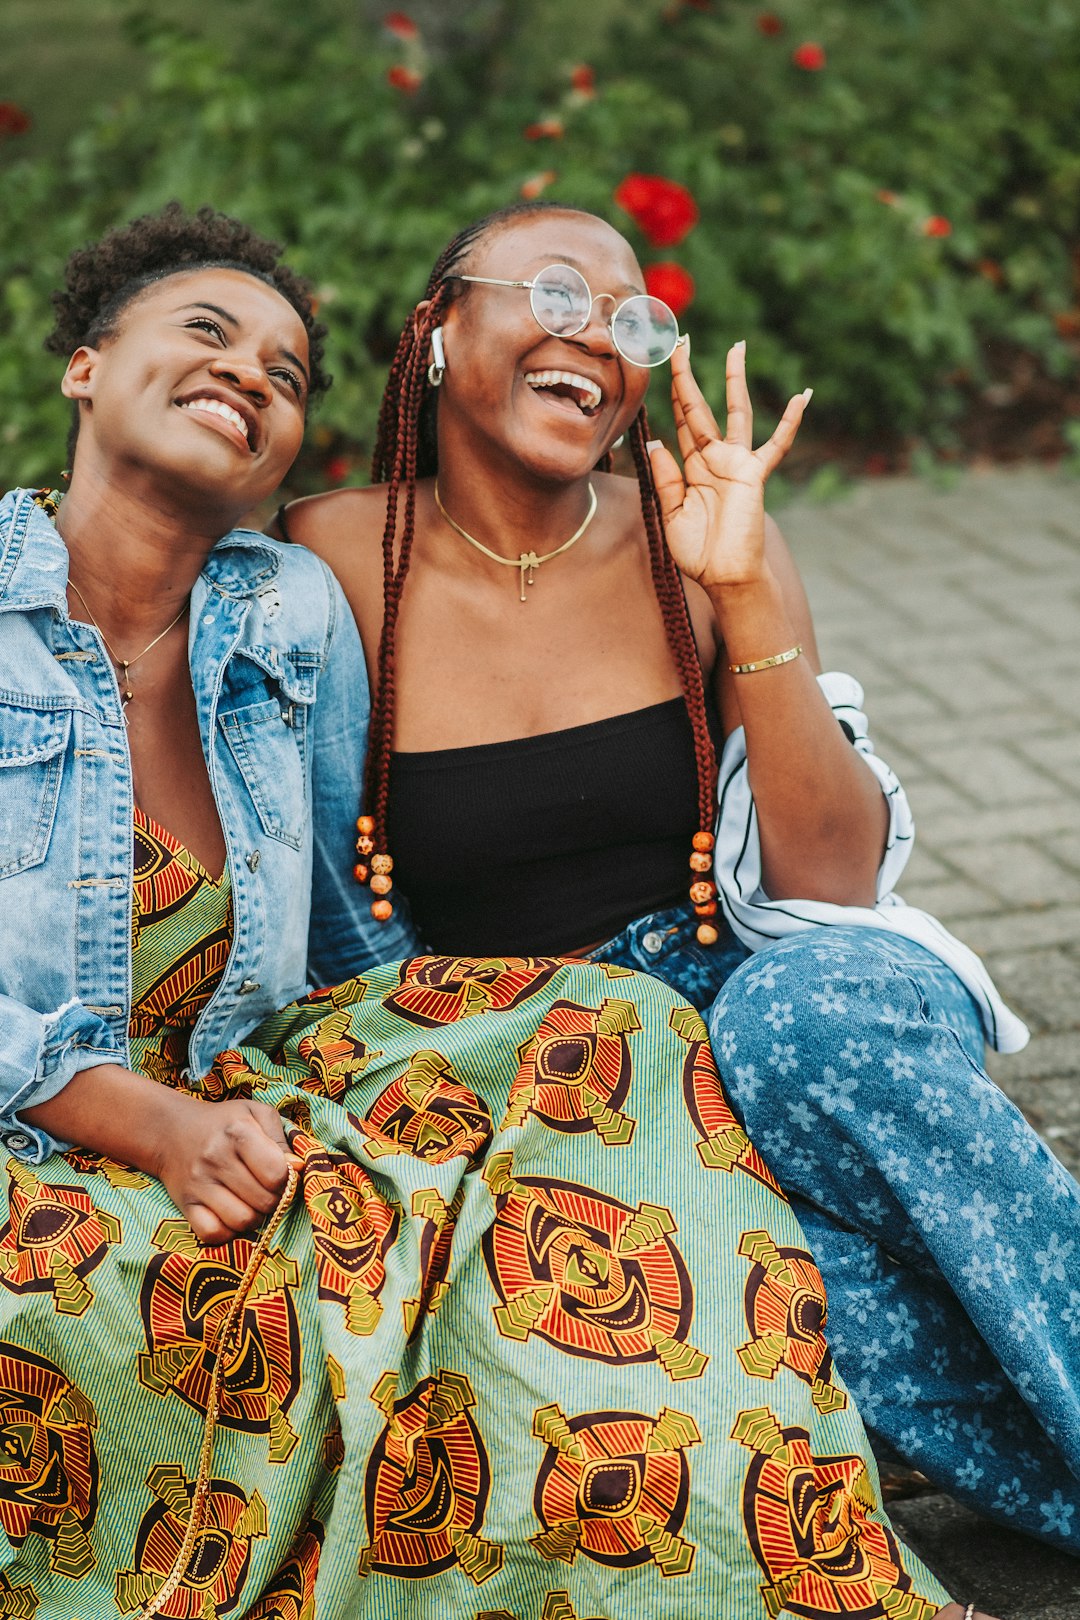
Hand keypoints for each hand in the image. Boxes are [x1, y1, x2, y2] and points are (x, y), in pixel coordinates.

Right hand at [153, 1097, 300, 1244]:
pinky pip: (213, 1234)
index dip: (287, 1179)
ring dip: (255, 1217)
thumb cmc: (223, 1122)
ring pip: (242, 1221)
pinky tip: (231, 1214)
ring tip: (251, 1202)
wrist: (170, 1130)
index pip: (276, 1173)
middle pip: (264, 1201)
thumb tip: (299, 1167)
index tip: (281, 1174)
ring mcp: (198, 1184)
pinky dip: (228, 1231)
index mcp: (238, 1132)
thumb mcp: (255, 1114)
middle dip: (274, 1199)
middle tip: (267, 1190)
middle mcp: (216, 1158)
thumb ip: (281, 1138)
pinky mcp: (185, 1204)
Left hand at [648, 339, 809, 590]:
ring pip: (735, 411)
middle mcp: (713, 458)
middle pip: (698, 407)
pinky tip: (803, 396)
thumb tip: (657, 442)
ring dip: (735, 379)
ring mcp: (735, 463)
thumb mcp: (671, 513)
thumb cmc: (699, 552)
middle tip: (683, 340)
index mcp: (691, 466)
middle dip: (689, 374)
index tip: (663, 363)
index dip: (670, 394)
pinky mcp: (754, 475)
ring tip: (736, 347)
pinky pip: (776, 444)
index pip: (679, 421)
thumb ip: (666, 478)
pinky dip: (789, 422)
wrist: (725, 577)